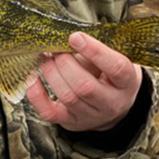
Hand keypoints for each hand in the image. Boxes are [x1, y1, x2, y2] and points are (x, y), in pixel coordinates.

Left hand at [26, 32, 142, 131]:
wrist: (112, 106)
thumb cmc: (109, 74)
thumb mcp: (113, 58)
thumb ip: (95, 49)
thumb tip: (67, 37)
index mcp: (126, 82)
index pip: (115, 67)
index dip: (94, 51)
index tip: (74, 36)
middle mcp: (111, 103)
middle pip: (85, 86)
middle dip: (64, 63)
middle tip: (55, 48)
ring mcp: (90, 116)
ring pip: (67, 97)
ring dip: (51, 73)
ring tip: (45, 58)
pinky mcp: (70, 122)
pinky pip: (49, 113)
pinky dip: (36, 95)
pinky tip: (32, 78)